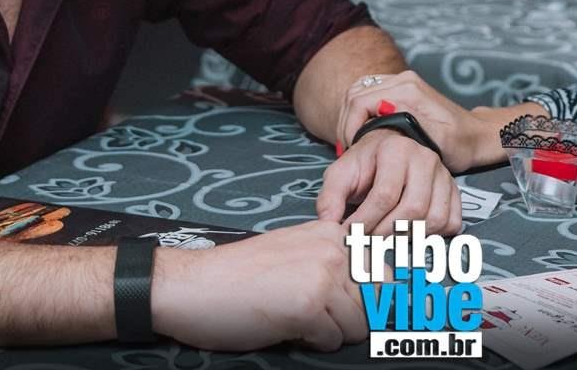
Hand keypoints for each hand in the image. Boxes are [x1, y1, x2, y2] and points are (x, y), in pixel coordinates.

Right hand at [152, 219, 367, 350]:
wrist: (192, 285)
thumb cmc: (239, 275)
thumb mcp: (296, 254)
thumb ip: (334, 264)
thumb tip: (382, 294)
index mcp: (332, 233)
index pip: (384, 273)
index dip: (375, 299)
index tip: (364, 310)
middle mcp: (333, 249)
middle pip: (375, 303)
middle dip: (351, 319)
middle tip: (319, 319)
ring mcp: (322, 276)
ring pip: (357, 326)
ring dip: (330, 333)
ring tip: (296, 319)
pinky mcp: (308, 307)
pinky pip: (332, 341)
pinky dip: (311, 342)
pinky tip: (285, 326)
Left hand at [317, 129, 461, 234]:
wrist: (389, 150)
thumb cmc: (365, 164)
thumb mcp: (341, 173)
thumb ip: (330, 197)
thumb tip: (329, 224)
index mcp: (395, 150)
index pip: (385, 195)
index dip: (365, 221)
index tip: (349, 235)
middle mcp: (425, 158)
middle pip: (413, 209)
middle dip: (386, 233)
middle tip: (367, 241)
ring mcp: (443, 174)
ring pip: (434, 218)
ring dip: (408, 237)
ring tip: (386, 238)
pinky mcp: (454, 190)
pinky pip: (451, 222)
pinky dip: (433, 236)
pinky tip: (410, 234)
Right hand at [336, 71, 486, 172]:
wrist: (475, 134)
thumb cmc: (460, 143)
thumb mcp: (440, 142)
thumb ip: (412, 128)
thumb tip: (384, 120)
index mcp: (408, 90)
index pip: (360, 100)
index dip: (349, 126)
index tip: (352, 149)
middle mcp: (402, 80)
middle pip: (354, 94)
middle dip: (346, 123)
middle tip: (349, 149)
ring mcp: (400, 82)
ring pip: (357, 92)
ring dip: (349, 118)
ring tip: (353, 143)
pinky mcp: (400, 88)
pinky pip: (367, 95)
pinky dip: (358, 113)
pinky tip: (362, 133)